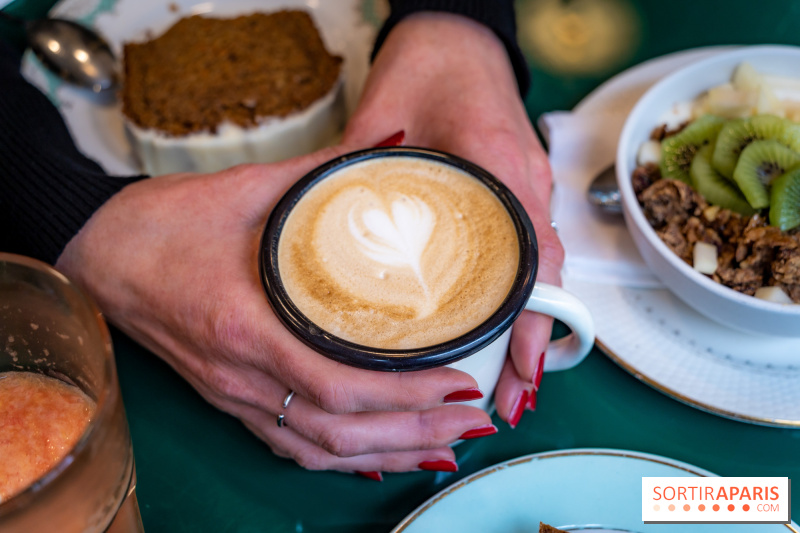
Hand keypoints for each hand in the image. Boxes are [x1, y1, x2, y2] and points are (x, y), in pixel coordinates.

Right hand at [55, 145, 492, 474]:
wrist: (98, 256)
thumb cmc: (163, 225)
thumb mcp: (247, 189)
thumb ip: (326, 170)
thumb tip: (394, 144)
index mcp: (246, 325)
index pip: (338, 383)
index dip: (405, 393)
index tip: (458, 380)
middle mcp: (242, 375)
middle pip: (340, 431)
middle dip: (416, 432)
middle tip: (474, 420)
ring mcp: (235, 395)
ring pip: (320, 450)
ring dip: (388, 453)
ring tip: (445, 443)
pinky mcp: (231, 399)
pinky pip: (292, 446)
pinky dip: (344, 458)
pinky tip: (380, 456)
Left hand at [344, 12, 564, 425]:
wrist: (457, 37)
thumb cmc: (426, 67)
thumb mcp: (383, 122)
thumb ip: (358, 179)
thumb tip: (322, 235)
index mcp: (496, 164)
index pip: (526, 254)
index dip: (526, 318)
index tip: (518, 367)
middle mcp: (525, 181)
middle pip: (546, 274)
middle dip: (534, 341)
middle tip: (511, 399)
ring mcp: (529, 186)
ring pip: (542, 266)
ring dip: (532, 323)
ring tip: (510, 380)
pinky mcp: (521, 189)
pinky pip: (530, 248)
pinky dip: (523, 293)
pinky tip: (504, 326)